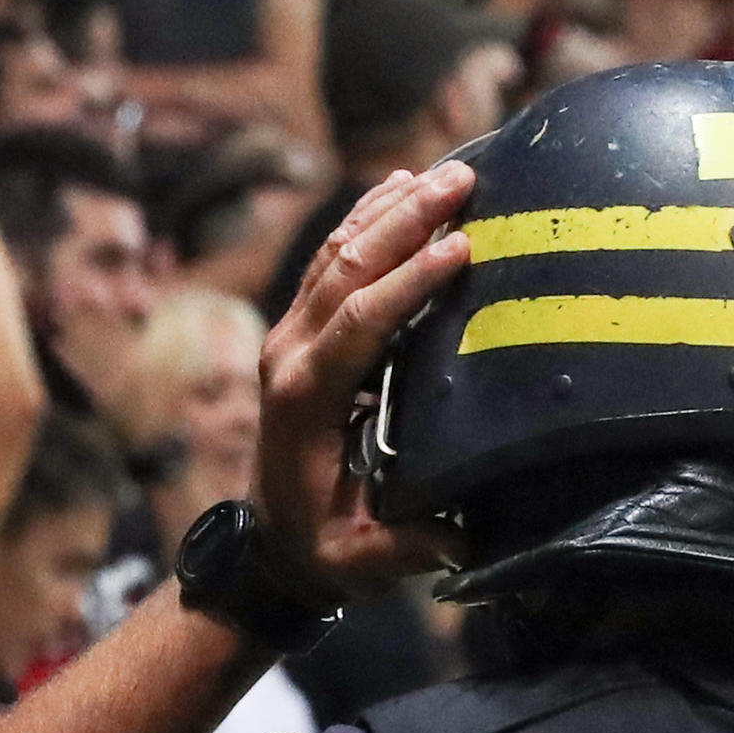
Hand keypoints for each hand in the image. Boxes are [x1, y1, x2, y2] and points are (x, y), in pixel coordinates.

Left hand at [257, 161, 477, 601]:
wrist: (269, 546)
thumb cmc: (324, 549)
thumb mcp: (362, 559)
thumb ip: (409, 545)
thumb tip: (464, 532)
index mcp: (304, 397)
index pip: (358, 321)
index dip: (407, 281)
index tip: (459, 245)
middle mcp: (288, 353)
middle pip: (346, 267)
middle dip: (404, 219)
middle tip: (462, 179)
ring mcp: (287, 335)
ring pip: (334, 252)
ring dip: (387, 208)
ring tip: (442, 172)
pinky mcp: (296, 330)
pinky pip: (330, 261)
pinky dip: (364, 219)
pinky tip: (398, 188)